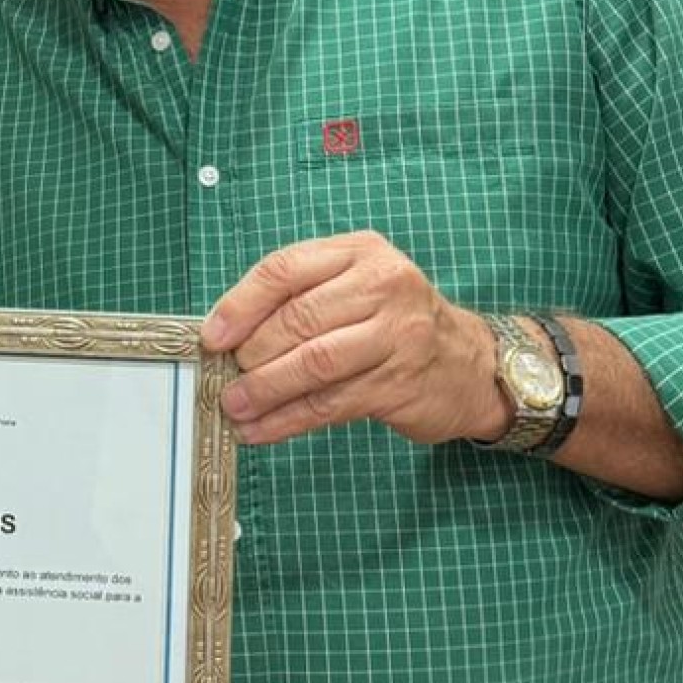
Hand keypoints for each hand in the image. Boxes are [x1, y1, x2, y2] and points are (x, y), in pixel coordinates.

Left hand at [202, 233, 504, 447]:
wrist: (470, 363)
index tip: (212, 336)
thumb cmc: (394, 323)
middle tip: (225, 377)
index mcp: (361, 252)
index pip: (286, 269)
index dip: (241, 304)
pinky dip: (287, 420)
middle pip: (298, 319)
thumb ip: (301, 298)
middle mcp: (383, 287)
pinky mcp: (400, 383)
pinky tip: (260, 430)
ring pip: (313, 364)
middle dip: (252, 353)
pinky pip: (330, 404)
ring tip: (234, 406)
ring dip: (265, 390)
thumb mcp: (356, 287)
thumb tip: (227, 335)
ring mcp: (397, 336)